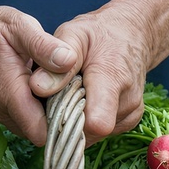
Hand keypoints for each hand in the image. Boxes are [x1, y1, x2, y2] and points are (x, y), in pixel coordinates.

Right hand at [0, 5, 77, 145]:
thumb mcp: (19, 26)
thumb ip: (43, 45)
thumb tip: (68, 60)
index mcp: (10, 94)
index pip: (42, 132)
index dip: (65, 124)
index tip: (80, 105)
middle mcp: (5, 112)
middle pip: (43, 134)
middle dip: (62, 119)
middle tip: (76, 93)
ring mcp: (4, 115)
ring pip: (38, 129)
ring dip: (53, 115)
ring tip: (63, 89)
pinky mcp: (5, 114)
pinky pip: (30, 122)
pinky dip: (42, 111)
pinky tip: (49, 91)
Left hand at [31, 3, 156, 145]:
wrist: (131, 37)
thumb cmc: (98, 34)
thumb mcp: (74, 35)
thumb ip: (55, 60)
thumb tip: (38, 87)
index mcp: (113, 78)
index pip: (97, 121)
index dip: (69, 123)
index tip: (52, 108)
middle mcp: (127, 101)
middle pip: (88, 131)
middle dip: (67, 118)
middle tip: (61, 94)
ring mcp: (130, 115)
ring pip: (91, 134)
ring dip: (75, 119)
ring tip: (75, 93)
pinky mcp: (128, 122)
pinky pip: (98, 133)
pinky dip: (86, 120)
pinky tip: (86, 100)